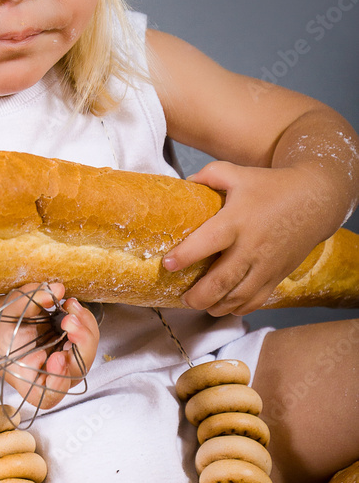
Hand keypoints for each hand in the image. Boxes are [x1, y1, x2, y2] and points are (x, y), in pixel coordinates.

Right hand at [0, 283, 99, 409]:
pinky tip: (71, 306)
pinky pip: (85, 341)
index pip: (48, 396)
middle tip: (69, 319)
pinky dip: (84, 322)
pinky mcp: (68, 349)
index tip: (56, 358)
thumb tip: (57, 290)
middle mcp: (47, 375)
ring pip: (85, 355)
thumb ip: (31, 299)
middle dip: (80, 344)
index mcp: (26, 378)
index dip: (57, 384)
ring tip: (70, 305)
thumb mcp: (8, 310)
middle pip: (75, 372)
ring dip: (85, 329)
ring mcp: (61, 363)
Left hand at [162, 161, 332, 315]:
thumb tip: (184, 184)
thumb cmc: (270, 186)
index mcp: (237, 220)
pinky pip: (255, 301)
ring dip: (215, 306)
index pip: (208, 242)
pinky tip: (223, 306)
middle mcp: (251, 247)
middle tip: (183, 297)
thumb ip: (208, 176)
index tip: (167, 264)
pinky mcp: (277, 275)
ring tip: (199, 304)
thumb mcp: (237, 173)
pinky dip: (237, 309)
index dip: (186, 255)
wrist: (315, 200)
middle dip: (197, 296)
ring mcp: (266, 265)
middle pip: (221, 281)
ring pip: (238, 297)